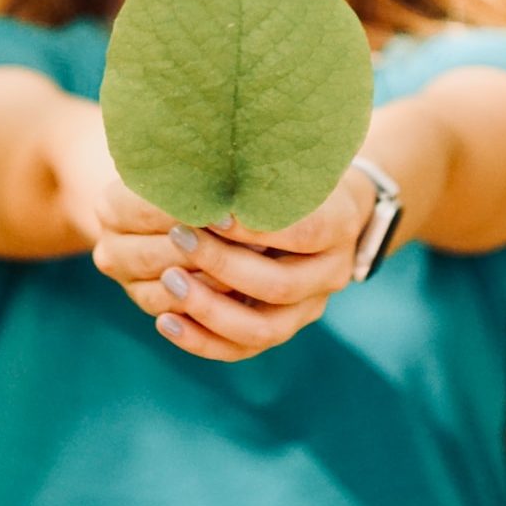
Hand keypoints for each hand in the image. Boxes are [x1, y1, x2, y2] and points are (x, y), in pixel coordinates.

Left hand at [92, 169, 374, 361]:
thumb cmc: (297, 172)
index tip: (212, 213)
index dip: (255, 227)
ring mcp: (308, 307)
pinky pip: (242, 350)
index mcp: (339, 225)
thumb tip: (205, 156)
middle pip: (278, 284)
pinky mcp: (282, 327)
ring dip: (209, 309)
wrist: (330, 210)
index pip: (302, 232)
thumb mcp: (290, 159)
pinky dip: (203, 340)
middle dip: (222, 264)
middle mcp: (331, 273)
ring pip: (261, 329)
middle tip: (177, 238)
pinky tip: (166, 320)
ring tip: (167, 282)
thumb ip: (259, 167)